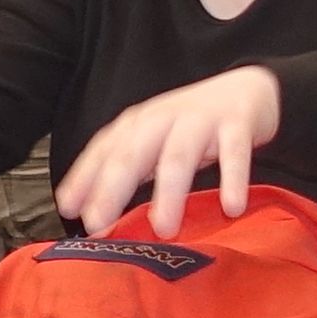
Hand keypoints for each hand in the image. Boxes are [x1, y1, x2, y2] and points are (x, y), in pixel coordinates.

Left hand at [62, 64, 283, 238]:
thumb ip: (120, 169)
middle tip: (99, 223)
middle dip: (112, 188)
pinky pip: (234, 153)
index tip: (68, 209)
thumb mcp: (151, 140)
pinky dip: (233, 180)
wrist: (248, 89)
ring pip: (178, 157)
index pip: (104, 151)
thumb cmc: (190, 124)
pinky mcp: (237, 125)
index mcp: (138, 124)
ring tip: (163, 228)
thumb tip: (80, 209)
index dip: (84, 178)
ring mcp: (200, 122)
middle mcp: (162, 120)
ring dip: (169, 193)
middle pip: (132, 154)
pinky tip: (231, 207)